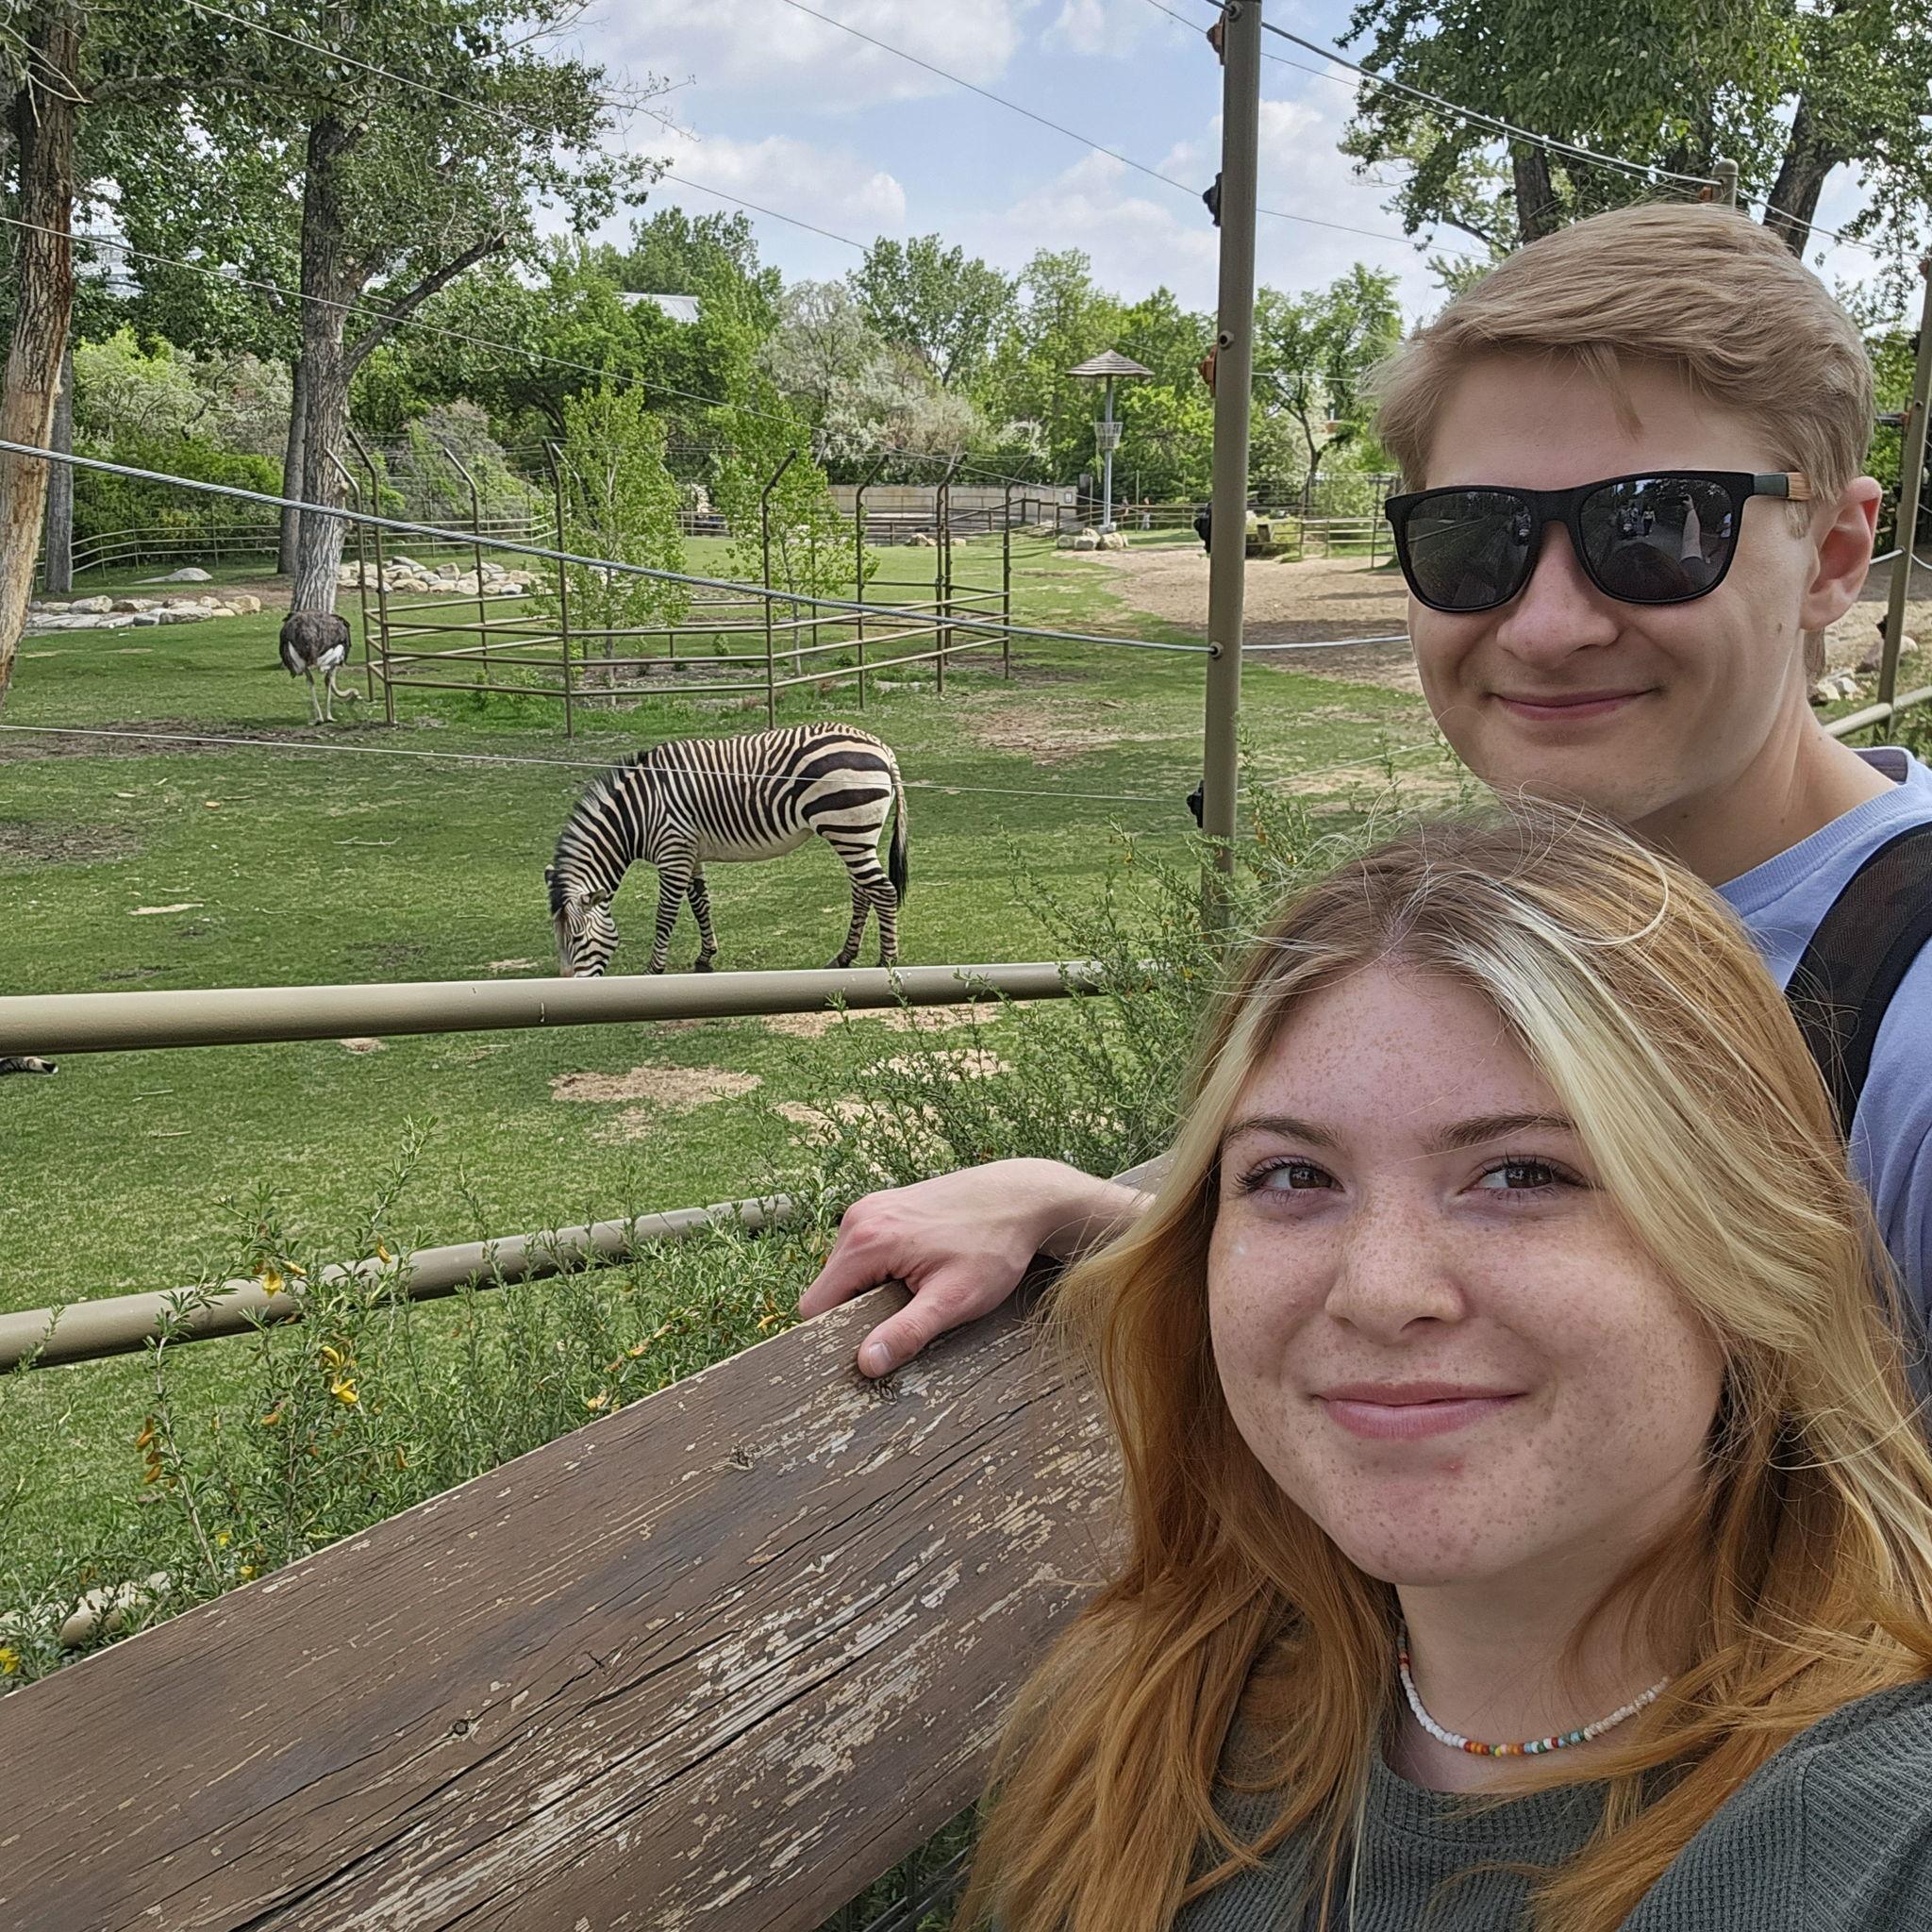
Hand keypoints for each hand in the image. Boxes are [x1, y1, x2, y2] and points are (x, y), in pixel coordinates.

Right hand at [799, 1159, 1144, 1376]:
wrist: (1023, 1196)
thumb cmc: (994, 1247)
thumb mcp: (954, 1299)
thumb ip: (906, 1332)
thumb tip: (865, 1363)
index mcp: (865, 1240)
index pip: (814, 1304)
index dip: (835, 1332)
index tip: (871, 1343)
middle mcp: (859, 1218)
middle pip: (830, 1286)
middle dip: (859, 1310)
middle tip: (908, 1316)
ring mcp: (871, 1207)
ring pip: (847, 1269)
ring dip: (873, 1289)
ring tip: (920, 1290)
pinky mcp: (886, 1205)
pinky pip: (864, 1249)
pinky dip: (883, 1268)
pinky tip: (921, 1269)